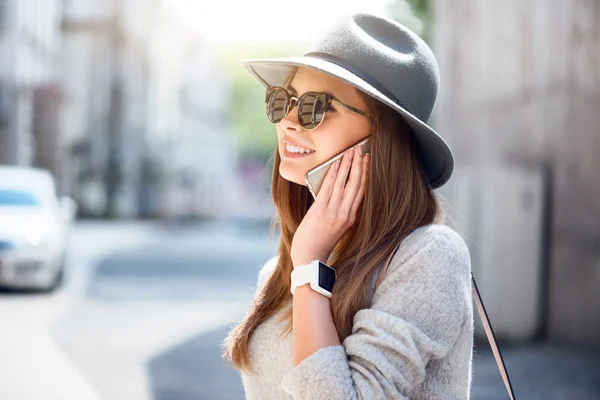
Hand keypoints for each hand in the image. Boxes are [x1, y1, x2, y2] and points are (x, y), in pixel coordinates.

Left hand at [291, 143, 370, 267]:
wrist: (309, 257)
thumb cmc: (320, 242)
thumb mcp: (336, 227)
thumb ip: (340, 210)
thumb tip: (337, 191)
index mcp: (351, 217)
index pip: (362, 190)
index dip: (366, 173)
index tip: (367, 159)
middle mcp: (346, 214)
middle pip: (356, 184)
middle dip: (359, 165)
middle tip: (360, 149)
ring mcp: (334, 212)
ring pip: (344, 183)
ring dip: (347, 165)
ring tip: (350, 151)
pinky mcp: (321, 211)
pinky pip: (329, 188)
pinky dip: (334, 174)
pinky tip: (336, 163)